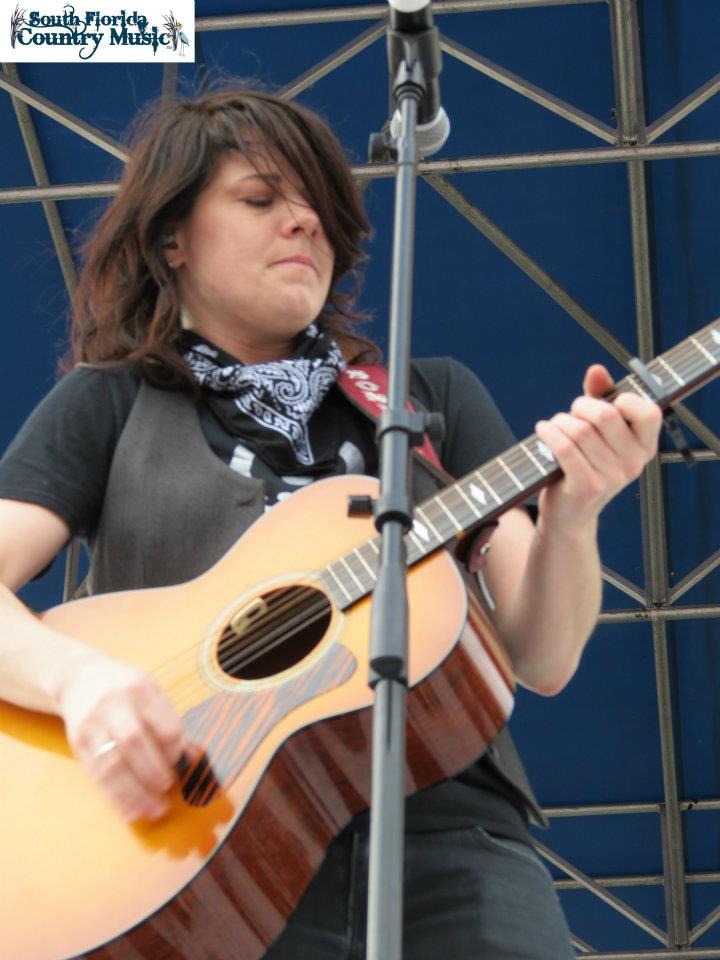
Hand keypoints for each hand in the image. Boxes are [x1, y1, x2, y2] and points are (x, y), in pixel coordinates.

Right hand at [58, 653, 188, 821]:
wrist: (80, 678)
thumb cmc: (125, 689)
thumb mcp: (151, 692)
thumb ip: (170, 722)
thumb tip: (193, 757)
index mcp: (140, 689)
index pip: (163, 725)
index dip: (174, 750)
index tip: (178, 762)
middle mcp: (114, 705)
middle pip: (134, 743)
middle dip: (153, 772)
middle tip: (167, 788)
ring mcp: (92, 725)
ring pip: (112, 765)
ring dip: (135, 794)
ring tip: (153, 811)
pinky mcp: (78, 744)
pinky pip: (98, 776)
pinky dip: (116, 798)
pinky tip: (131, 810)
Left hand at [534, 364, 662, 531]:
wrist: (571, 515)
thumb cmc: (586, 464)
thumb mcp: (599, 432)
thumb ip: (601, 397)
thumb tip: (596, 370)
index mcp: (645, 447)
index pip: (649, 412)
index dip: (624, 399)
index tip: (606, 404)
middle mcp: (634, 463)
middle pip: (604, 415)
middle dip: (579, 406)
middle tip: (571, 415)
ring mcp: (612, 477)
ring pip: (579, 430)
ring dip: (560, 422)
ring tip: (554, 427)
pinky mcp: (587, 487)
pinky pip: (564, 448)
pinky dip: (548, 433)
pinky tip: (543, 430)